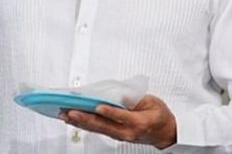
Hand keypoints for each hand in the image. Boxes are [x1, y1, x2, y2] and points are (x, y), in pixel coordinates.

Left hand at [61, 94, 176, 148]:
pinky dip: (85, 125)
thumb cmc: (159, 115)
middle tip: (70, 111)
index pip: (121, 116)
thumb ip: (136, 99)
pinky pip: (98, 130)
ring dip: (80, 122)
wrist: (165, 132)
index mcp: (139, 122)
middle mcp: (128, 132)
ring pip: (97, 129)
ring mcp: (121, 136)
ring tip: (65, 115)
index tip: (97, 106)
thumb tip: (120, 95)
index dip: (109, 112)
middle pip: (104, 126)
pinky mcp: (115, 135)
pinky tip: (73, 120)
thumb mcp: (153, 102)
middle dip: (85, 118)